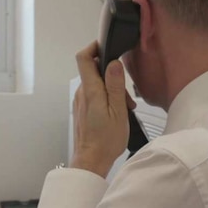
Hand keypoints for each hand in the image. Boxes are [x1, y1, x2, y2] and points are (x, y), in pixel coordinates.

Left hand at [70, 42, 136, 177]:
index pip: (83, 58)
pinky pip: (95, 96)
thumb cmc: (106, 140)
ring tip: (125, 107)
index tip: (108, 46)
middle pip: (94, 70)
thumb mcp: (118, 111)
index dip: (94, 47)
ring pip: (96, 84)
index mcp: (90, 91)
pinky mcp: (83, 110)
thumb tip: (114, 63)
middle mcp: (82, 93)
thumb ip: (115, 85)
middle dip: (112, 74)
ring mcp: (80, 102)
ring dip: (112, 89)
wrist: (91, 161)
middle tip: (126, 92)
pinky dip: (107, 98)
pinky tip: (117, 112)